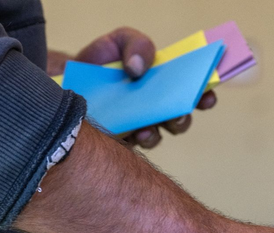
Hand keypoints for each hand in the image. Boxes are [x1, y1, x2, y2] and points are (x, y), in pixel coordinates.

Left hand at [47, 27, 216, 148]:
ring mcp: (137, 128)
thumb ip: (136, 45)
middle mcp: (155, 109)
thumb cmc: (99, 62)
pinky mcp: (119, 143)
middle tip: (179, 112)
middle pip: (179, 119)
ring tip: (151, 125)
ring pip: (157, 137)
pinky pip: (133, 149)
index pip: (192, 92)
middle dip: (182, 117)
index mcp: (163, 85)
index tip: (208, 94)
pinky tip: (135, 132)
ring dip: (158, 132)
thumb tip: (140, 68)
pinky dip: (137, 139)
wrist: (65, 82)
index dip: (205, 94)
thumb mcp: (119, 41)